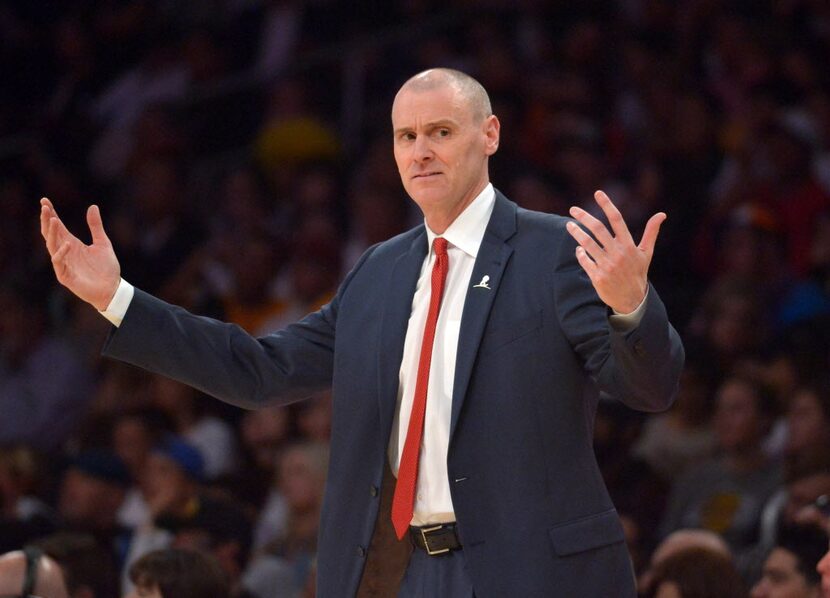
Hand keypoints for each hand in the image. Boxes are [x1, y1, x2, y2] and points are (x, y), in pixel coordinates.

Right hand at [40, 197, 120, 310]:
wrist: (112, 289)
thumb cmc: (106, 268)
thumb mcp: (103, 243)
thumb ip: (96, 226)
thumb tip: (93, 206)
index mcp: (72, 243)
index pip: (57, 226)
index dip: (51, 214)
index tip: (45, 200)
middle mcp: (65, 252)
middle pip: (50, 234)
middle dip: (46, 220)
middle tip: (44, 207)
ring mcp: (64, 264)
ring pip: (52, 246)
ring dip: (52, 233)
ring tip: (53, 220)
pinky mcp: (65, 276)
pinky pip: (59, 263)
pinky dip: (62, 253)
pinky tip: (67, 243)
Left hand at [565, 190, 664, 313]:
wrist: (632, 300)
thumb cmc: (638, 272)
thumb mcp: (646, 253)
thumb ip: (651, 232)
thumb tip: (662, 214)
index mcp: (629, 245)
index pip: (617, 220)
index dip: (607, 205)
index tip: (598, 193)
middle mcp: (618, 253)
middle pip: (598, 229)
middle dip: (584, 217)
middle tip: (573, 209)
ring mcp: (607, 265)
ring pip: (587, 244)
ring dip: (576, 233)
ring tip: (569, 225)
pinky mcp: (597, 276)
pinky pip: (584, 260)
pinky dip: (580, 253)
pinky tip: (579, 248)